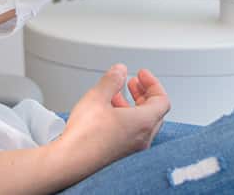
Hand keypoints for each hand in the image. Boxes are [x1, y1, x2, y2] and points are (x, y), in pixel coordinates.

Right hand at [43, 64, 170, 188]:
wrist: (72, 161)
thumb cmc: (85, 136)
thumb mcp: (96, 97)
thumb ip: (111, 80)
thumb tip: (120, 71)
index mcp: (143, 122)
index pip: (162, 100)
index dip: (153, 83)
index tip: (142, 75)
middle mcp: (143, 138)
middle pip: (154, 111)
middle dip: (143, 93)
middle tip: (133, 83)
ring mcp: (134, 149)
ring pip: (143, 123)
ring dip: (133, 105)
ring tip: (117, 95)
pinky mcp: (122, 154)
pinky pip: (132, 133)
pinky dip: (126, 118)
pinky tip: (108, 113)